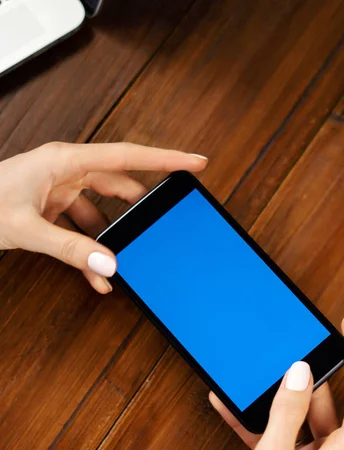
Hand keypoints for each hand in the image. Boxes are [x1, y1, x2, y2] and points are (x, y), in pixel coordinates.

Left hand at [0, 142, 206, 292]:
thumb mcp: (25, 227)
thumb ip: (69, 248)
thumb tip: (109, 264)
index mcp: (65, 162)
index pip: (128, 157)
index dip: (165, 160)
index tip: (194, 162)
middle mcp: (67, 171)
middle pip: (121, 187)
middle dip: (142, 210)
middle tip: (165, 223)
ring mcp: (60, 190)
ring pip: (103, 214)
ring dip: (113, 240)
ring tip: (127, 262)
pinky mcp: (53, 208)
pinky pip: (83, 229)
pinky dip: (92, 251)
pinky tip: (97, 275)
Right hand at [189, 313, 343, 449]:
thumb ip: (286, 413)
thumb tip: (300, 372)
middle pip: (330, 401)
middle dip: (309, 374)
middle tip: (293, 345)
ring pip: (301, 416)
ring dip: (277, 397)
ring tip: (255, 375)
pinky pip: (279, 433)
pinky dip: (258, 419)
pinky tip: (232, 405)